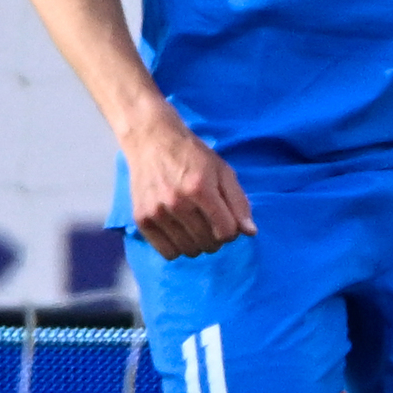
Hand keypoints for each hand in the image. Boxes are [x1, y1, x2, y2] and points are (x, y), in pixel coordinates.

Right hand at [117, 111, 251, 259]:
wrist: (152, 141)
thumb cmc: (193, 156)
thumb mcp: (223, 171)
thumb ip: (239, 203)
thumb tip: (250, 233)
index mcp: (200, 189)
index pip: (226, 232)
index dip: (232, 230)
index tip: (227, 220)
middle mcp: (176, 202)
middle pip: (208, 243)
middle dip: (216, 237)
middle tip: (211, 221)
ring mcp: (156, 212)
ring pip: (189, 251)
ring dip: (198, 243)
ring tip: (195, 225)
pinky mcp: (141, 218)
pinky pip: (167, 252)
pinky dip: (177, 247)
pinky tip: (179, 231)